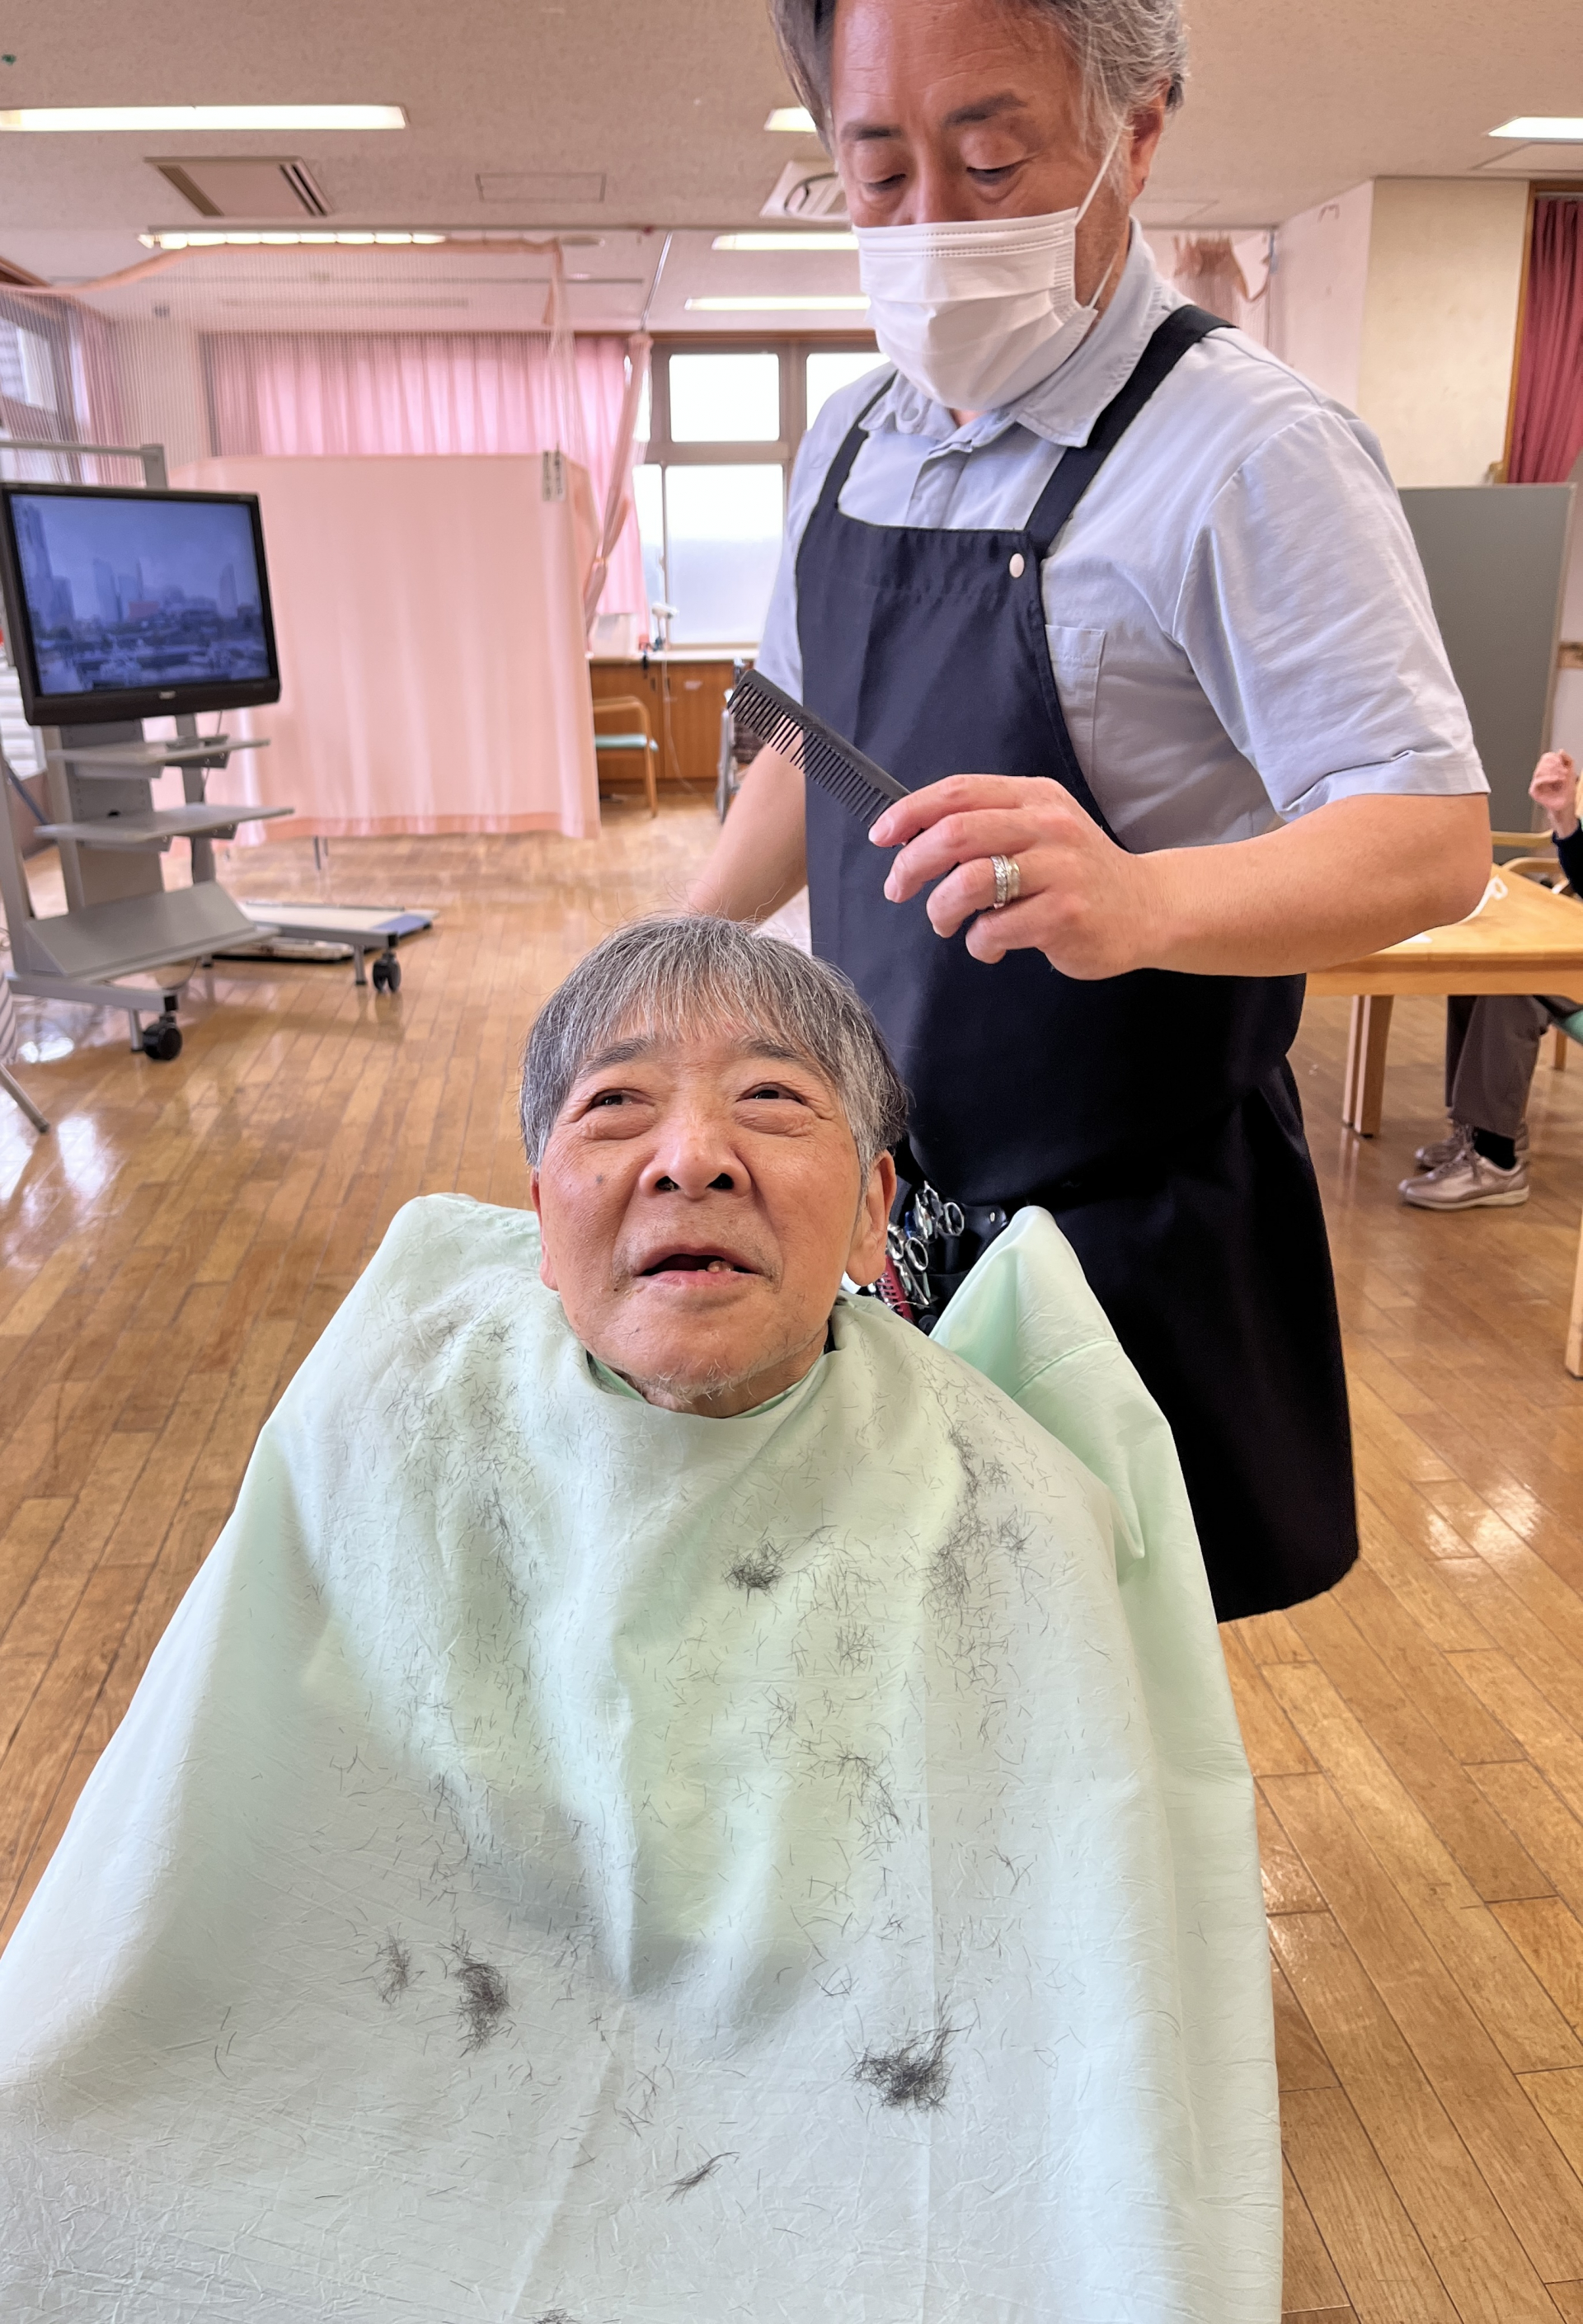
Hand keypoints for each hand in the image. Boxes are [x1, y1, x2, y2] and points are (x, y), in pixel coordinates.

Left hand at [869, 774, 1159, 978]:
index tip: (883, 836)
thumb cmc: (1079, 873)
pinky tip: (992, 945)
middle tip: (898, 888)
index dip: (910, 812)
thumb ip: (989, 826)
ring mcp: (1060, 871)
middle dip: (912, 864)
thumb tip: (915, 839)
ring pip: (970, 883)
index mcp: (1034, 798)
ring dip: (941, 909)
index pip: (958, 792)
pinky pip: (996, 930)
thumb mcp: (1041, 828)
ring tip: (946, 923)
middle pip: (957, 833)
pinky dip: (979, 943)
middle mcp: (1048, 826)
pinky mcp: (1065, 915)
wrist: (1148, 908)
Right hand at [1530, 750, 1578, 839]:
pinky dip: (1548, 778)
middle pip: (1542, 762)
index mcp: (1547, 769)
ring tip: (1563, 777)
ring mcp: (1536, 783)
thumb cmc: (1567, 790)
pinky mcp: (1534, 791)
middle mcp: (1540, 774)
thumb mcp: (1571, 771)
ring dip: (1553, 772)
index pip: (1546, 757)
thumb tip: (1560, 751)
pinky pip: (1537, 781)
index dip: (1554, 758)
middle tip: (1565, 771)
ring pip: (1539, 770)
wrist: (1566, 804)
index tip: (1563, 763)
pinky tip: (1556, 779)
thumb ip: (1568, 759)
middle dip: (1555, 765)